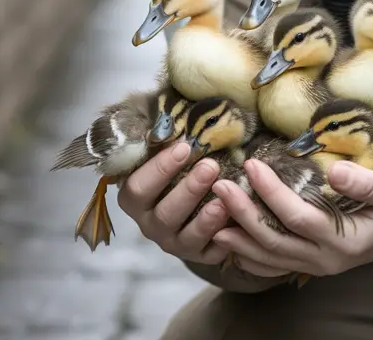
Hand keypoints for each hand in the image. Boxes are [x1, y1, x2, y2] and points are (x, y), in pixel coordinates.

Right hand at [116, 141, 229, 264]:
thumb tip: (168, 117)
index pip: (137, 188)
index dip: (158, 169)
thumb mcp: (170, 150)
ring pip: (186, 237)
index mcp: (137, 198)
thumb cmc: (182, 167)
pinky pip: (209, 253)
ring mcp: (174, 243)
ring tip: (224, 197)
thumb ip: (164, 137)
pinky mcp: (199, 255)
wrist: (202, 196)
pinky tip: (235, 221)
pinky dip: (222, 239)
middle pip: (164, 214)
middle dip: (188, 190)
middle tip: (211, 166)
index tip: (184, 147)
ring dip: (206, 218)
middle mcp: (151, 225)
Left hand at [208, 158, 372, 277]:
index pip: (297, 217)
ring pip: (266, 258)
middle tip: (218, 187)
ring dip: (237, 237)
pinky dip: (245, 255)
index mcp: (343, 241)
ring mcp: (313, 266)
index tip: (251, 165)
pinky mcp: (307, 264)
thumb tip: (333, 171)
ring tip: (210, 213)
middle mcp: (323, 260)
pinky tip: (226, 239)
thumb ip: (367, 184)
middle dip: (242, 214)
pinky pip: (270, 266)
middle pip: (272, 241)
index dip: (271, 193)